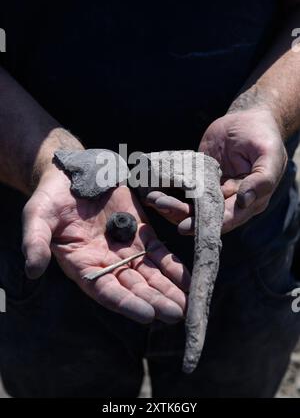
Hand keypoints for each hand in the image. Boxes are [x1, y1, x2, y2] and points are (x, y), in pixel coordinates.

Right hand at [22, 167, 189, 323]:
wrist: (73, 174)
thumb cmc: (51, 197)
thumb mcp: (37, 216)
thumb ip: (36, 242)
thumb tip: (32, 270)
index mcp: (81, 265)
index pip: (105, 290)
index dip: (126, 303)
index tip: (147, 315)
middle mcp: (106, 263)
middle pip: (134, 288)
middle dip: (155, 301)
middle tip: (177, 314)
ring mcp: (125, 249)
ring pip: (150, 274)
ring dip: (169, 289)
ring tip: (188, 304)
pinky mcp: (141, 233)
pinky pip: (160, 253)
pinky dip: (175, 267)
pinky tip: (189, 279)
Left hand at [143, 108, 286, 233]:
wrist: (248, 118)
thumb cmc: (263, 136)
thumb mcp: (268, 155)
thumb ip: (261, 180)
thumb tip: (244, 201)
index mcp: (249, 201)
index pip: (226, 218)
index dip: (205, 224)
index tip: (183, 227)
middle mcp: (230, 201)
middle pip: (203, 215)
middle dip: (180, 213)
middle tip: (159, 204)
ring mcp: (212, 190)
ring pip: (190, 204)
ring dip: (171, 203)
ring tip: (153, 197)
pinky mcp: (199, 178)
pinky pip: (182, 187)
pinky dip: (169, 189)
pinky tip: (153, 186)